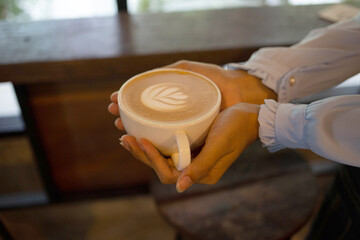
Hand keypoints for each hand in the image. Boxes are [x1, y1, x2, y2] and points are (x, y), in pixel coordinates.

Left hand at [108, 60, 275, 191]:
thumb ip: (201, 167)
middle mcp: (194, 168)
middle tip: (125, 137)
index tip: (140, 140)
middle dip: (142, 154)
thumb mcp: (219, 146)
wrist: (249, 117)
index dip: (152, 160)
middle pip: (162, 166)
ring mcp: (192, 157)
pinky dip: (155, 141)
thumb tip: (180, 188)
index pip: (169, 173)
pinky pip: (169, 147)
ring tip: (128, 135)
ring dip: (145, 148)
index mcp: (201, 173)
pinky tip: (145, 132)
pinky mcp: (192, 146)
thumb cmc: (236, 129)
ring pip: (163, 157)